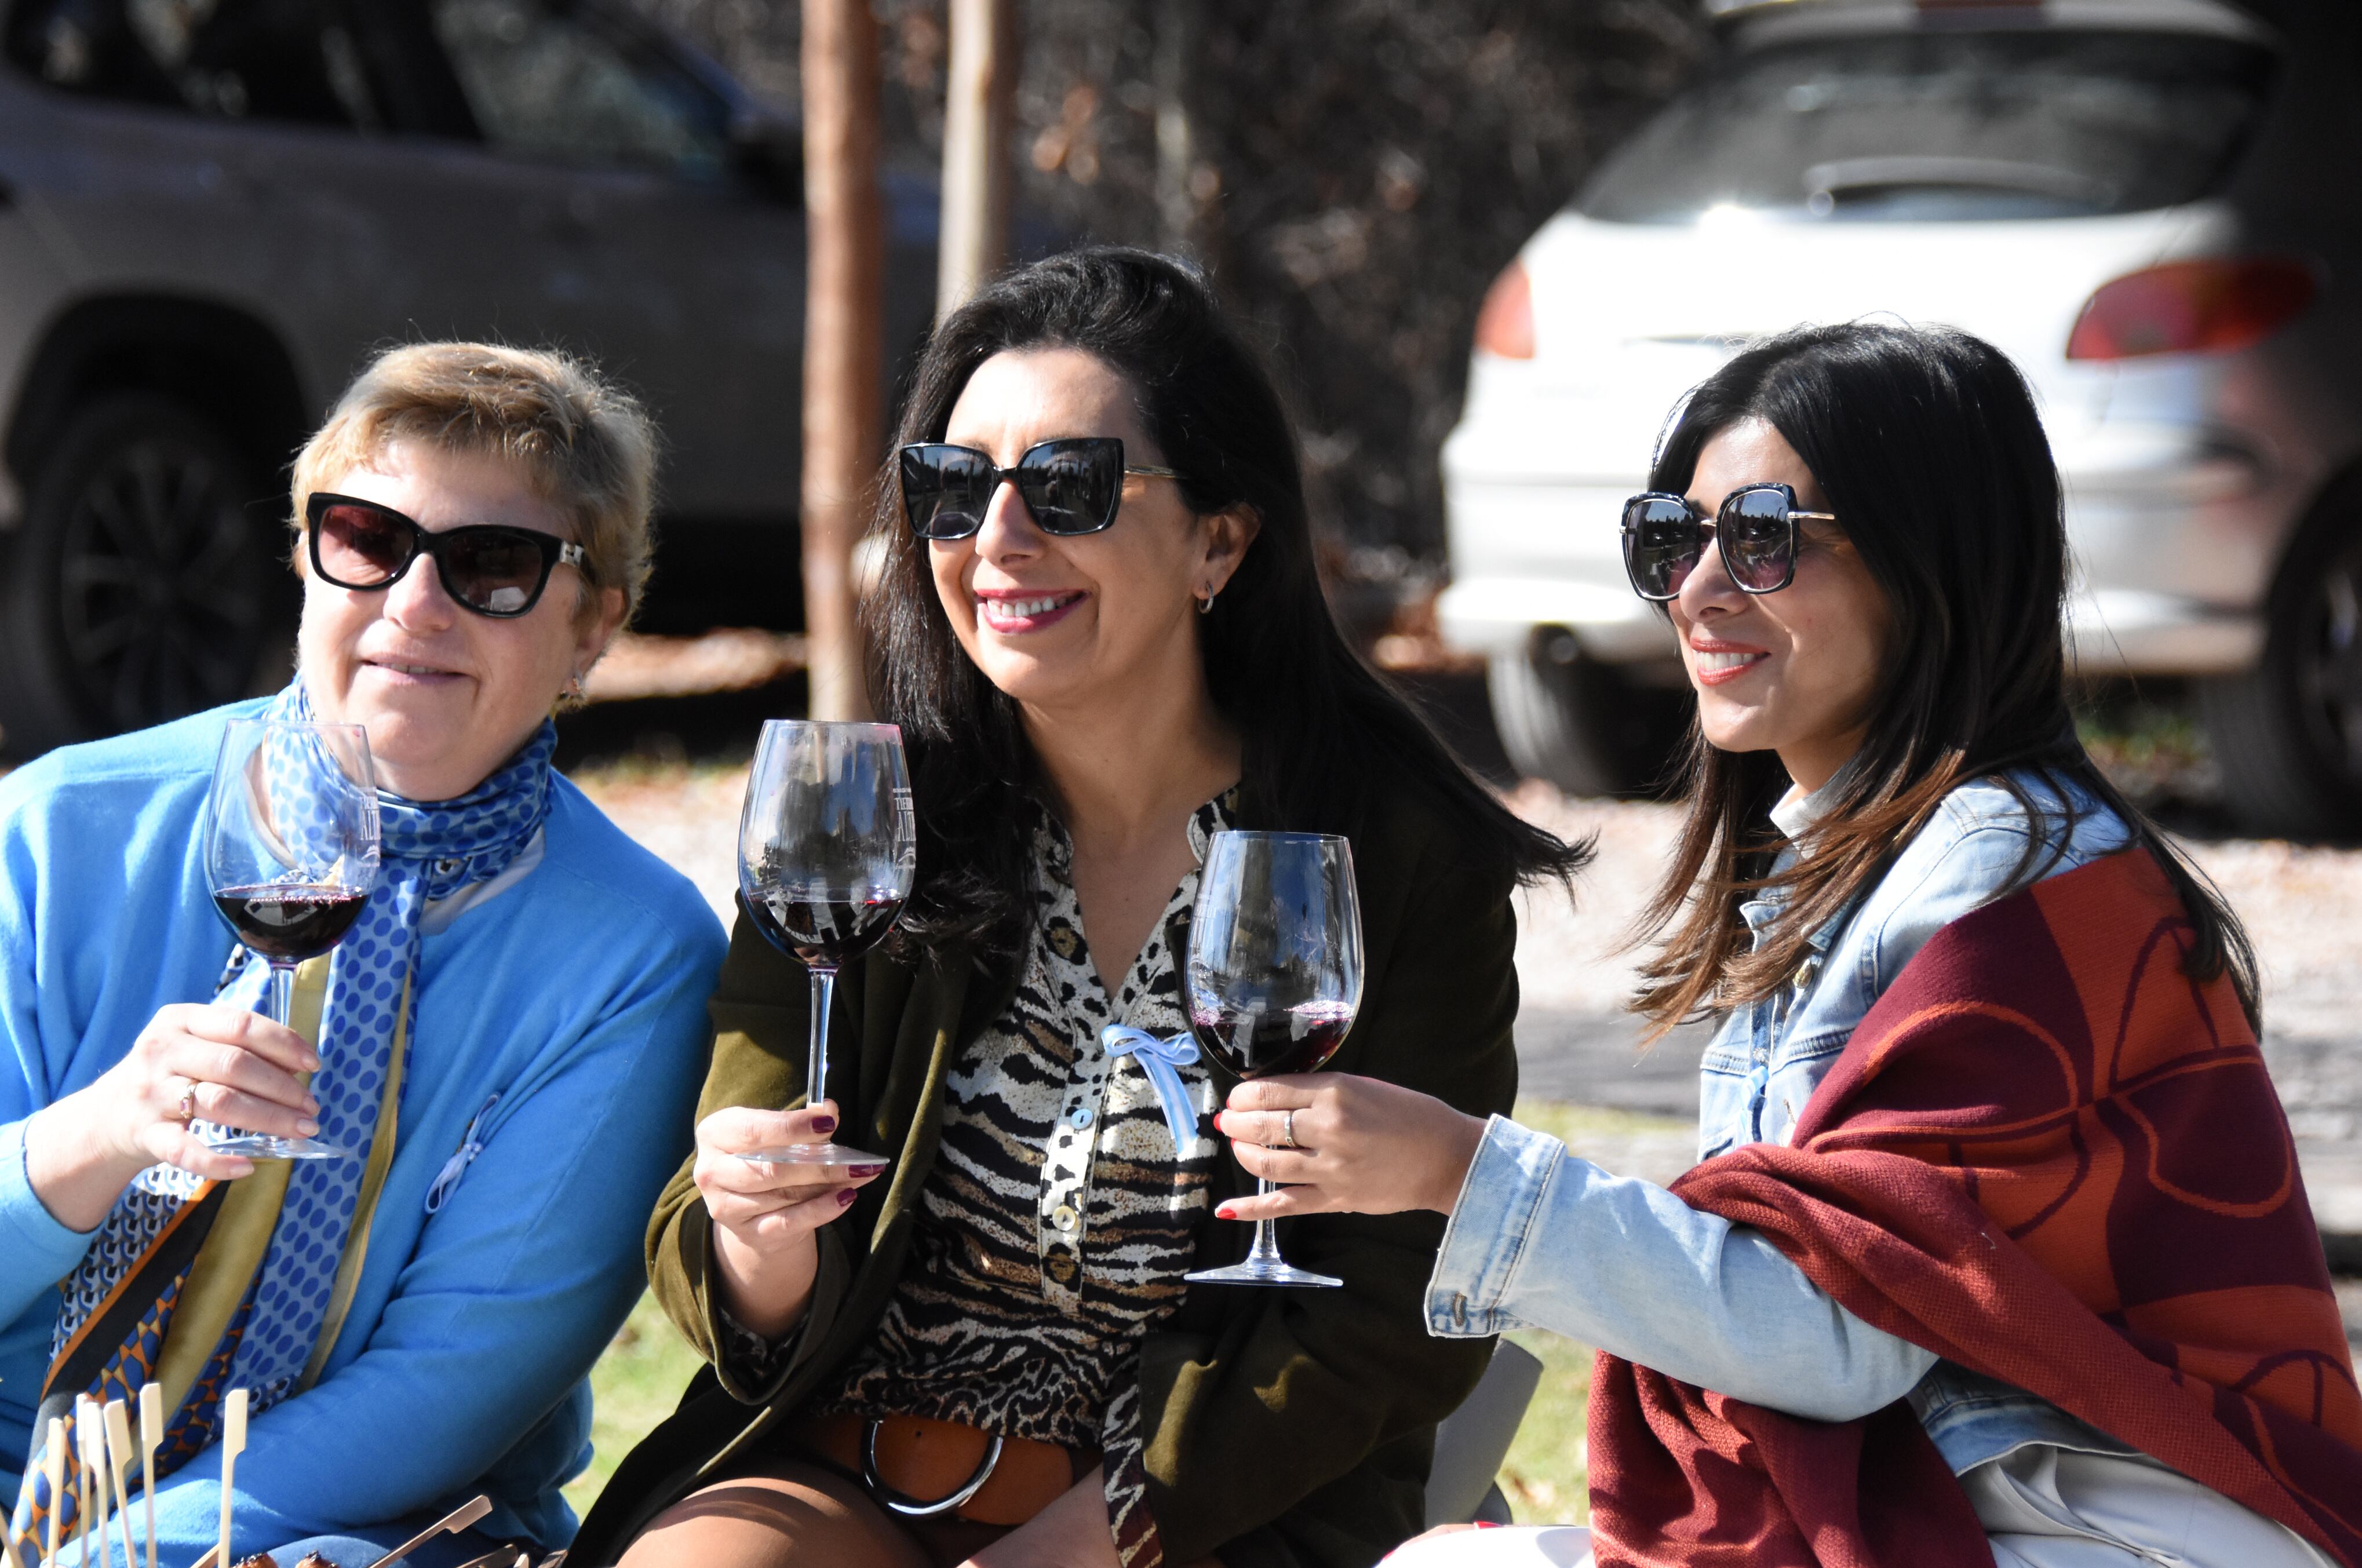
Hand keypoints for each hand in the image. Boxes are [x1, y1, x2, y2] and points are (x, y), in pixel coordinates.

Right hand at [23, 1003, 322, 1228]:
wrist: (103, 1118)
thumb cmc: (168, 1076)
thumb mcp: (193, 1047)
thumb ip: (237, 1047)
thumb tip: (298, 1067)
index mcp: (179, 1021)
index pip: (241, 1025)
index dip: (283, 1044)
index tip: (313, 1064)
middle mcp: (162, 1051)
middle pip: (235, 1065)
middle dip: (283, 1088)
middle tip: (312, 1108)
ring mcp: (151, 1092)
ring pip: (220, 1102)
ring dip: (269, 1118)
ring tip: (300, 1130)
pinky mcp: (144, 1133)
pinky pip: (184, 1150)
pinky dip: (218, 1161)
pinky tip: (247, 1166)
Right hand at [695, 1102, 885, 1339]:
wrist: (751, 1205)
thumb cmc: (766, 1155)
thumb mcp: (776, 1132)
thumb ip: (802, 1121)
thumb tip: (829, 1111)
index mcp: (715, 1133)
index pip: (754, 1130)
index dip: (793, 1127)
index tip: (829, 1122)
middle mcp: (712, 1171)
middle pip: (771, 1168)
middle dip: (819, 1163)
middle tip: (858, 1159)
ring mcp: (725, 1207)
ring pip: (784, 1195)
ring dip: (828, 1185)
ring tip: (861, 1173)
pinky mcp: (747, 1233)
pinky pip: (789, 1222)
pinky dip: (822, 1210)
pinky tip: (847, 1197)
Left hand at [1213, 1073, 1487, 1221]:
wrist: (1448, 1157)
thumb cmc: (1410, 1116)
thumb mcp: (1363, 1086)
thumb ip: (1320, 1091)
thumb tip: (1275, 1096)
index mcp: (1335, 1093)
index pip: (1269, 1091)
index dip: (1243, 1096)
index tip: (1237, 1098)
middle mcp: (1328, 1129)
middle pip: (1261, 1125)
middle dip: (1235, 1122)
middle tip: (1227, 1120)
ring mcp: (1330, 1168)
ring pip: (1266, 1162)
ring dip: (1241, 1153)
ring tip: (1236, 1145)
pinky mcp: (1335, 1198)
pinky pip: (1284, 1205)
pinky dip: (1252, 1209)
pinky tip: (1227, 1209)